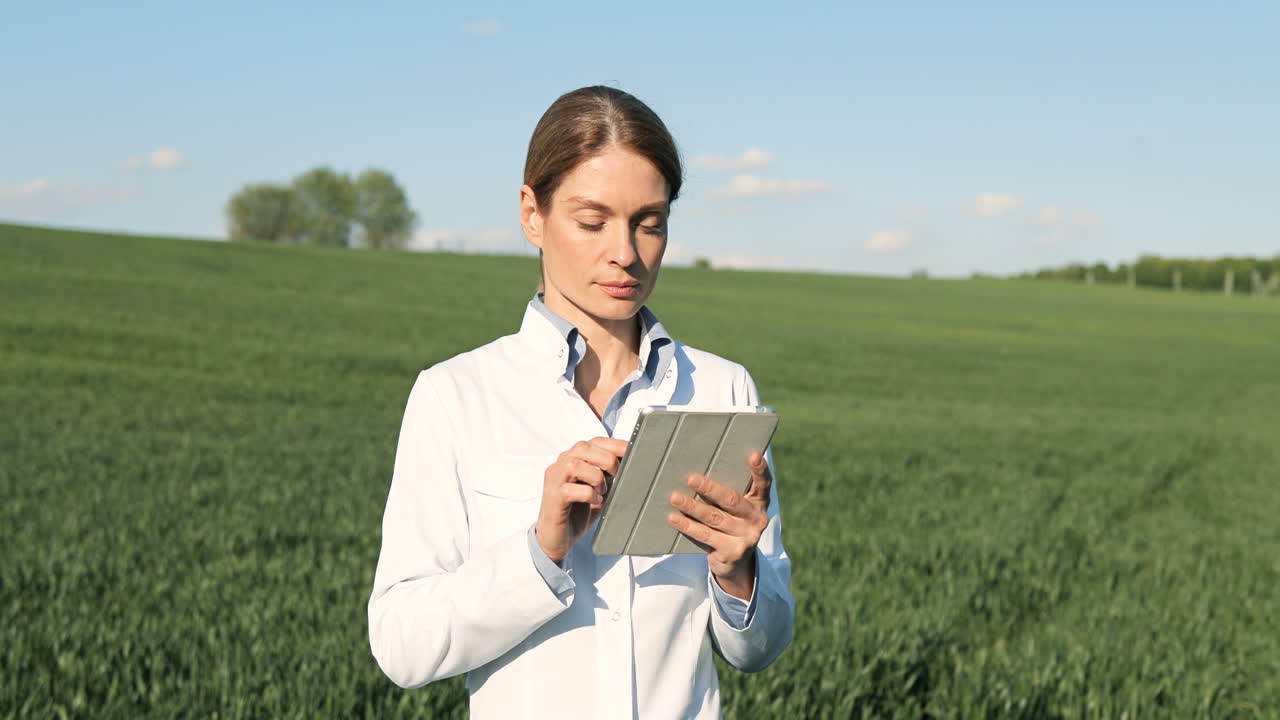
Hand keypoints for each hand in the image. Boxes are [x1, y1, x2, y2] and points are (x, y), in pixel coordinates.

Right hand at [535, 437, 626, 563]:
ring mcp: (554, 480)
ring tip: (602, 492)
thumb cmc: (577, 512)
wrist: (557, 539)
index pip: (594, 442)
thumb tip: (630, 462)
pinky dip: (589, 495)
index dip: (615, 445)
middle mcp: (561, 465)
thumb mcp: (599, 489)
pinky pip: (571, 490)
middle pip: (584, 448)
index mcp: (573, 459)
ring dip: (596, 478)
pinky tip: (594, 502)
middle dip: (607, 460)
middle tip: (617, 476)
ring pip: (574, 465)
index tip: (632, 451)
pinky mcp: (553, 497)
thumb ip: (609, 474)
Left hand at [667, 451, 772, 600]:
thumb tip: (696, 473)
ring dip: (693, 507)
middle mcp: (757, 518)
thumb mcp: (736, 509)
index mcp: (759, 502)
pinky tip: (674, 518)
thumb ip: (727, 493)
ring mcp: (747, 537)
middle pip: (731, 500)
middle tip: (691, 478)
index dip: (760, 469)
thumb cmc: (731, 524)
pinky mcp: (733, 552)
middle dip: (710, 488)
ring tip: (675, 497)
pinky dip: (688, 526)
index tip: (753, 454)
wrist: (736, 564)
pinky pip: (706, 536)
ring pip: (715, 518)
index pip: (763, 483)